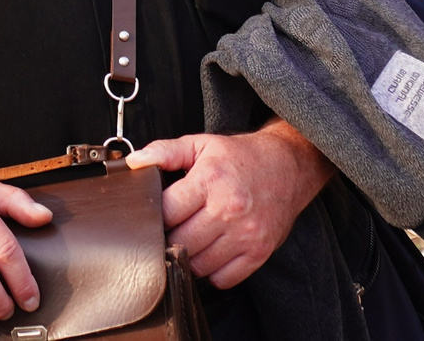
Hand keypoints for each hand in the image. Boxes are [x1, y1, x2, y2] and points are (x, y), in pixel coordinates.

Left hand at [128, 124, 332, 287]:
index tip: (158, 213)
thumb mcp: (201, 144)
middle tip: (174, 227)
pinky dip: (212, 272)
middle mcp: (229, 210)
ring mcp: (246, 234)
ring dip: (189, 257)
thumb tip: (135, 162)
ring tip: (192, 239)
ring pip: (198, 265)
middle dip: (170, 237)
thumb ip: (165, 152)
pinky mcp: (258, 252)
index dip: (156, 215)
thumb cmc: (241, 157)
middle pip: (180, 242)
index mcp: (211, 180)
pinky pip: (223, 279)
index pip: (168, 212)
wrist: (288, 167)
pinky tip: (212, 252)